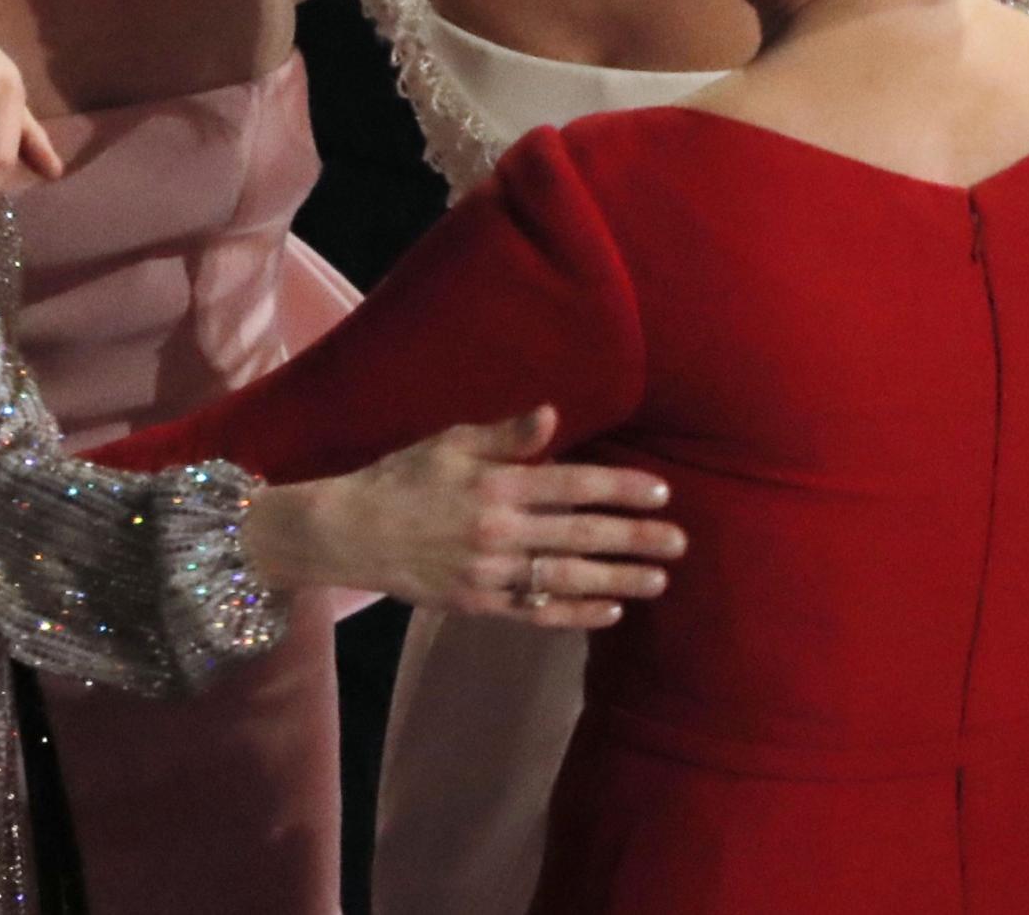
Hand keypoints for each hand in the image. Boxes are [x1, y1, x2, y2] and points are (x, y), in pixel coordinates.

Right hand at [285, 407, 684, 630]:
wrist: (349, 532)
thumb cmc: (402, 477)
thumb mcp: (449, 443)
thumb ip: (505, 435)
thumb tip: (552, 414)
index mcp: (496, 485)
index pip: (572, 484)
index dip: (619, 488)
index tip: (660, 492)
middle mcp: (499, 531)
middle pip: (580, 535)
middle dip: (635, 538)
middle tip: (679, 542)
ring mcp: (490, 572)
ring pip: (566, 578)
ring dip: (617, 580)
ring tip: (658, 581)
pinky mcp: (479, 604)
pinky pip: (536, 612)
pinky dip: (575, 613)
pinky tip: (609, 611)